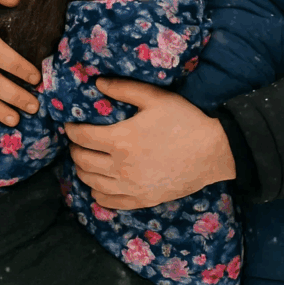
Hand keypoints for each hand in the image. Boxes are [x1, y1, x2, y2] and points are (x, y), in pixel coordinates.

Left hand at [64, 78, 235, 208]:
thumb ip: (124, 89)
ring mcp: (130, 187)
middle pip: (82, 160)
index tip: (70, 124)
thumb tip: (97, 83)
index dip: (71, 128)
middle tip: (78, 141)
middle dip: (75, 148)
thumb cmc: (185, 121)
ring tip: (86, 160)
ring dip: (82, 170)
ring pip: (91, 182)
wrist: (213, 152)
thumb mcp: (155, 98)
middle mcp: (120, 167)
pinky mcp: (141, 200)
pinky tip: (98, 185)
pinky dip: (97, 193)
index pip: (82, 136)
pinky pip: (108, 202)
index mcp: (120, 140)